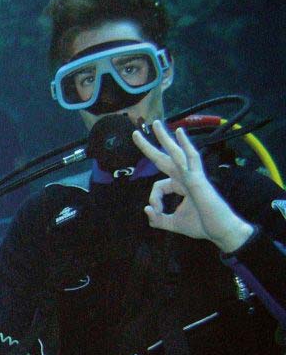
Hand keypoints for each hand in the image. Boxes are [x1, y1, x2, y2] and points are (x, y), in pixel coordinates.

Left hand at [133, 120, 253, 251]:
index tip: (155, 211)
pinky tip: (180, 133)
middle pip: (164, 157)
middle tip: (135, 133)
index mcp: (180, 185)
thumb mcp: (172, 224)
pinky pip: (191, 159)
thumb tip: (146, 209)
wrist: (220, 230)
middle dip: (149, 146)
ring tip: (155, 124)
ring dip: (164, 138)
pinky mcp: (198, 179)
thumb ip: (157, 219)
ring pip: (176, 153)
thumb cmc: (201, 225)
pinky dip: (186, 145)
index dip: (153, 199)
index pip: (158, 185)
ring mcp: (192, 176)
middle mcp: (185, 177)